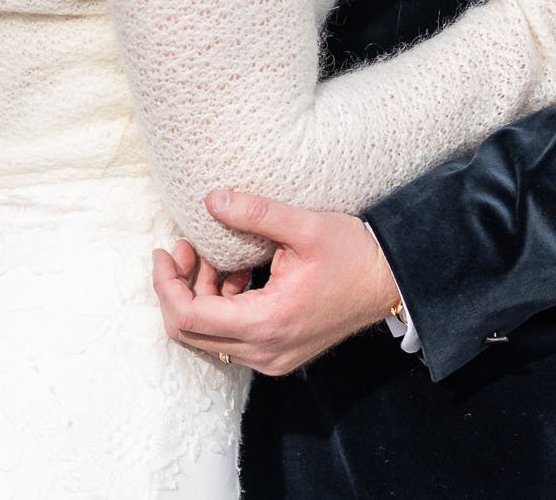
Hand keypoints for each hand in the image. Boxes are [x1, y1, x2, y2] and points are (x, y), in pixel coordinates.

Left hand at [151, 190, 397, 375]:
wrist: (391, 282)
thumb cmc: (353, 253)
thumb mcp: (305, 226)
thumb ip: (255, 213)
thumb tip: (210, 199)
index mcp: (267, 322)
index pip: (189, 317)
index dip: (166, 284)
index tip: (164, 251)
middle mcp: (265, 351)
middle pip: (191, 331)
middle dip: (177, 287)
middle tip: (183, 248)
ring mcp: (272, 357)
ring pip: (208, 336)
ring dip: (198, 295)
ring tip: (207, 254)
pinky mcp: (278, 353)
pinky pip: (230, 337)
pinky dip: (220, 305)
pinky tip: (233, 272)